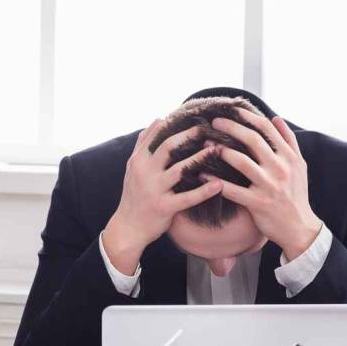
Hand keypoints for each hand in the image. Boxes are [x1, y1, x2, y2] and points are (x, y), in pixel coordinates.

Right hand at [101, 118, 226, 273]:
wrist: (127, 227)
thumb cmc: (134, 196)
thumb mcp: (132, 167)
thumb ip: (143, 143)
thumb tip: (158, 119)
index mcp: (138, 160)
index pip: (157, 135)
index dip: (176, 124)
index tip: (193, 117)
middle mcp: (144, 172)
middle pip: (168, 147)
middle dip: (190, 136)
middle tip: (208, 128)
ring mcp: (154, 190)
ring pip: (180, 169)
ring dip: (200, 158)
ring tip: (217, 150)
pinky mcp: (163, 207)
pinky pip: (187, 198)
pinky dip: (204, 191)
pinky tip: (219, 184)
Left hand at [209, 115, 323, 254]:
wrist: (299, 228)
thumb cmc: (296, 195)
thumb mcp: (299, 166)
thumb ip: (289, 141)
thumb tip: (276, 118)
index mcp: (289, 157)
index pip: (267, 129)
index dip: (248, 117)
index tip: (233, 111)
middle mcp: (280, 168)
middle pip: (252, 140)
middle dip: (231, 128)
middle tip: (214, 122)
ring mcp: (269, 186)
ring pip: (241, 162)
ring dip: (221, 151)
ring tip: (206, 144)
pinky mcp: (258, 203)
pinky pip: (232, 190)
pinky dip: (216, 181)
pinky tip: (202, 174)